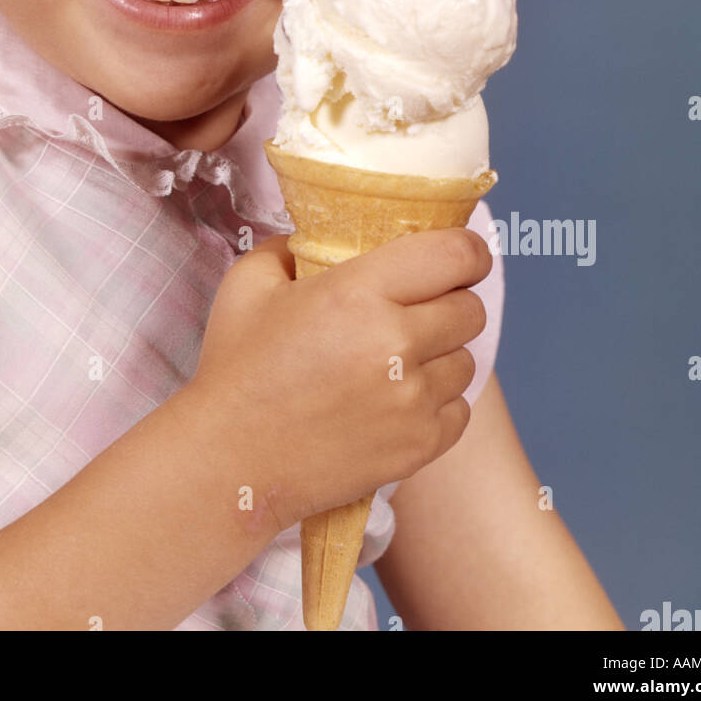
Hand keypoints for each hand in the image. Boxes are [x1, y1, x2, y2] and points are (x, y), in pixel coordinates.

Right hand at [186, 227, 491, 531]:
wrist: (230, 462)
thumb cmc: (237, 370)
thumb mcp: (249, 283)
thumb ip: (289, 246)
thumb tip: (320, 237)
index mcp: (357, 293)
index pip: (455, 254)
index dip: (467, 251)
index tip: (459, 257)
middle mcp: (395, 343)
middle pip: (470, 309)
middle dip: (450, 302)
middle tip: (416, 309)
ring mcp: (411, 401)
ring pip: (466, 361)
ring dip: (442, 355)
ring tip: (398, 360)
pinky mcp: (418, 446)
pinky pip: (459, 410)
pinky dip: (437, 404)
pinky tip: (398, 400)